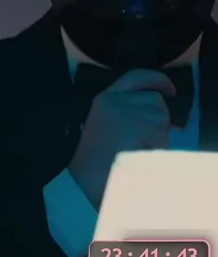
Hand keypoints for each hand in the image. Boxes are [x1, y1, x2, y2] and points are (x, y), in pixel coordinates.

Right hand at [68, 69, 174, 207]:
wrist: (87, 179)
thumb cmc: (93, 160)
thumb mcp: (102, 126)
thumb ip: (123, 111)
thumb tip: (153, 111)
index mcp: (103, 99)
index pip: (135, 77)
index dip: (156, 79)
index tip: (169, 89)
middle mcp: (114, 100)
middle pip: (155, 100)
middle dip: (158, 118)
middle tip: (145, 139)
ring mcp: (127, 112)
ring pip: (162, 117)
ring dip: (158, 134)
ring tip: (138, 149)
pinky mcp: (139, 126)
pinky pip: (162, 134)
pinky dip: (158, 145)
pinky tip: (140, 154)